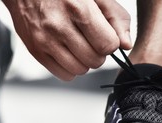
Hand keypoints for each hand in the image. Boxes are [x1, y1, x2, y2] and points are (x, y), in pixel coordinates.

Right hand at [3, 0, 131, 80]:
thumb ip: (116, 17)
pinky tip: (68, 52)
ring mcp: (45, 41)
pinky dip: (71, 68)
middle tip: (91, 40)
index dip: (110, 42)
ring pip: (80, 70)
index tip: (104, 35)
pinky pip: (64, 75)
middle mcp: (59, 26)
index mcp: (78, 8)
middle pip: (94, 60)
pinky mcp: (36, 51)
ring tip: (79, 45)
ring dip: (85, 62)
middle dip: (98, 53)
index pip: (107, 44)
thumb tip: (125, 45)